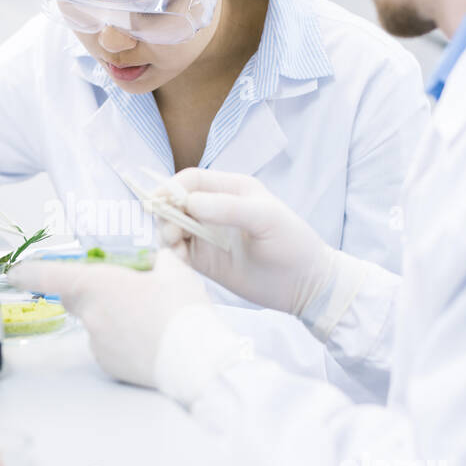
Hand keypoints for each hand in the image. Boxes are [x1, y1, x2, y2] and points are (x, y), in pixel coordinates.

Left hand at [7, 249, 240, 401]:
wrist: (196, 360)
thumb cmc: (183, 312)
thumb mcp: (175, 271)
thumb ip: (157, 260)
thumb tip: (156, 259)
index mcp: (98, 284)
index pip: (49, 276)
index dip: (29, 272)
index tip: (15, 272)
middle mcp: (90, 315)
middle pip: (74, 297)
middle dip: (88, 290)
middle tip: (118, 287)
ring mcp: (97, 343)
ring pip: (94, 322)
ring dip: (111, 317)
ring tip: (148, 318)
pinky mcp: (108, 365)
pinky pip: (107, 345)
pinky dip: (120, 340)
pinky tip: (148, 338)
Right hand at [156, 168, 334, 315]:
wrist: (304, 285)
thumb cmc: (292, 243)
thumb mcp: (266, 218)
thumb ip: (228, 208)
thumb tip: (189, 203)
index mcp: (231, 189)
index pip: (191, 180)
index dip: (172, 187)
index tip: (161, 201)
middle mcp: (215, 209)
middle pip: (175, 202)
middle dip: (166, 212)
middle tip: (171, 231)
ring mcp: (207, 235)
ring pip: (172, 227)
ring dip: (166, 234)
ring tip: (176, 246)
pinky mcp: (204, 261)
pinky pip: (177, 253)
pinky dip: (171, 254)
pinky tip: (179, 261)